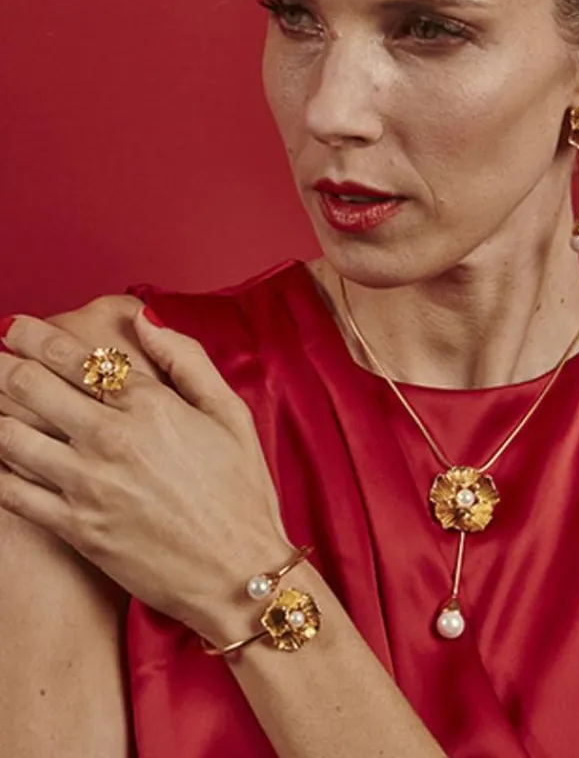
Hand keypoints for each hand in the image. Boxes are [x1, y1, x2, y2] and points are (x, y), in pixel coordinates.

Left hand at [0, 308, 288, 631]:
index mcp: (151, 404)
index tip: (15, 326)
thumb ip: (187, 358)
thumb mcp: (231, 412)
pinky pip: (13, 491)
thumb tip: (143, 318)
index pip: (74, 356)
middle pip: (32, 387)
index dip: (35, 335)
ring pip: (11, 436)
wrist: (238, 572)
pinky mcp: (75, 528)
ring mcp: (88, 484)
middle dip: (1, 364)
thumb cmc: (241, 490)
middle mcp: (112, 438)